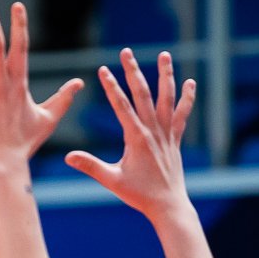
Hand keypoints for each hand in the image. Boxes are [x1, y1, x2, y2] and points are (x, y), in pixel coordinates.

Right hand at [63, 49, 196, 218]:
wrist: (168, 205)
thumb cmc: (139, 195)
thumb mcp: (111, 180)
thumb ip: (90, 166)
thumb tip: (68, 157)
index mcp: (136, 138)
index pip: (121, 106)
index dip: (111, 86)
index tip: (104, 69)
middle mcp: (153, 131)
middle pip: (143, 94)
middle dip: (133, 71)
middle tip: (126, 52)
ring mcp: (167, 133)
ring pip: (167, 98)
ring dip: (165, 75)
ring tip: (164, 55)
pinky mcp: (175, 139)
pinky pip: (182, 114)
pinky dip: (187, 98)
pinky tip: (190, 83)